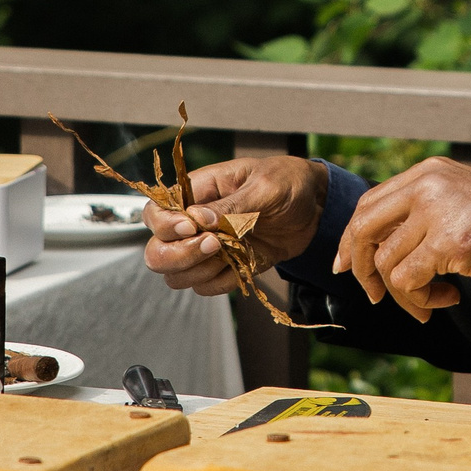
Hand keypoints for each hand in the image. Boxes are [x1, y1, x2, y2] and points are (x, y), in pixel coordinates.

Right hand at [141, 154, 326, 295]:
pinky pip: (206, 287)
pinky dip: (222, 282)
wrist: (316, 207)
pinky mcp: (225, 267)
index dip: (165, 226)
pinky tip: (243, 264)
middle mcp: (194, 222)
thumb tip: (197, 218)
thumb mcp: (263, 186)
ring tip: (233, 252)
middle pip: (157, 251)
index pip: (155, 213)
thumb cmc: (287, 182)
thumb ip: (231, 206)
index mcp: (196, 192)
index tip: (192, 227)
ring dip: (201, 271)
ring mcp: (207, 248)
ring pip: (177, 275)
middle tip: (215, 245)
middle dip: (179, 255)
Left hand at [334, 158, 470, 322]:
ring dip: (405, 295)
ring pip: (388, 264)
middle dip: (361, 268)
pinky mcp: (450, 242)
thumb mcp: (456, 198)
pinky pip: (410, 281)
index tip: (346, 266)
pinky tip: (448, 298)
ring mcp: (438, 212)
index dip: (351, 239)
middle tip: (375, 295)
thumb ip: (418, 209)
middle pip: (364, 229)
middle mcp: (426, 186)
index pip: (369, 204)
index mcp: (425, 174)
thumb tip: (372, 246)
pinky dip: (421, 299)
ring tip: (431, 301)